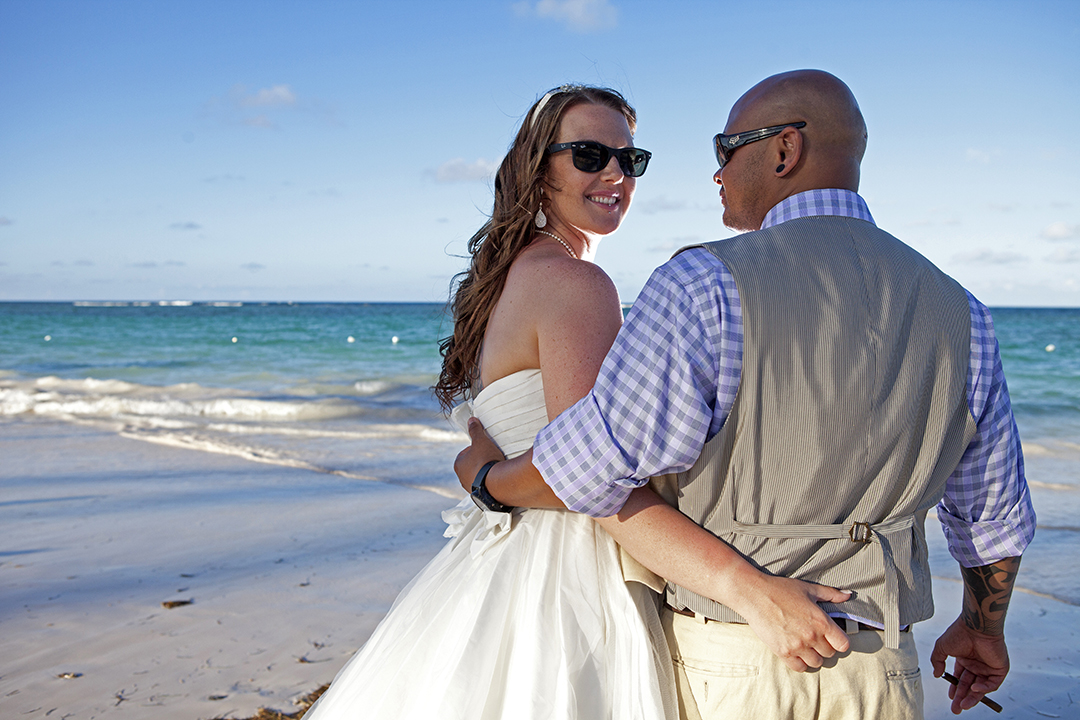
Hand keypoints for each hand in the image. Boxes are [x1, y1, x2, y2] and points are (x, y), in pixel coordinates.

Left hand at [454, 417, 505, 492]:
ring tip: (495, 466)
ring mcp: (471, 487)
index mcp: (458, 464)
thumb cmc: (485, 460)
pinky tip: (497, 476)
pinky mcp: (481, 494)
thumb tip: (471, 420)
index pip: (465, 452)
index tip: (484, 447)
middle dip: (480, 460)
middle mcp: (461, 477)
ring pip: (478, 475)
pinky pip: (485, 485)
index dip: (475, 448)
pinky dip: (490, 480)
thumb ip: (475, 430)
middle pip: (471, 465)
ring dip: (485, 471)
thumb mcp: (481, 441)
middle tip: (491, 456)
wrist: (496, 482)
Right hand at [733, 575, 851, 672]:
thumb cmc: (780, 589)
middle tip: (817, 638)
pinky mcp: (783, 652)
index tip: (834, 638)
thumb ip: (831, 593)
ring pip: (816, 663)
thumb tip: (848, 595)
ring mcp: (797, 646)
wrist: (754, 595)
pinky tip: (796, 652)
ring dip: (814, 656)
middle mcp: (811, 637)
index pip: (843, 644)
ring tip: (806, 645)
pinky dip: (800, 662)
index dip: (840, 641)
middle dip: (825, 647)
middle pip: (830, 654)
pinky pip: (799, 668)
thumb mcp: (808, 588)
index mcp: (821, 622)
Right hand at [930, 616, 1008, 713]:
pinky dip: (984, 689)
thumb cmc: (960, 632)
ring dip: (973, 697)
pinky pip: (993, 684)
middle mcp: (977, 664)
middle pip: (969, 685)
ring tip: (963, 705)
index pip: (960, 678)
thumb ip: (937, 661)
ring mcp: (988, 667)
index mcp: (965, 659)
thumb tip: (937, 674)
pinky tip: (974, 689)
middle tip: (956, 708)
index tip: (951, 697)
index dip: (955, 688)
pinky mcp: (999, 669)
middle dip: (962, 698)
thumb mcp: (941, 647)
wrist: (977, 627)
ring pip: (981, 688)